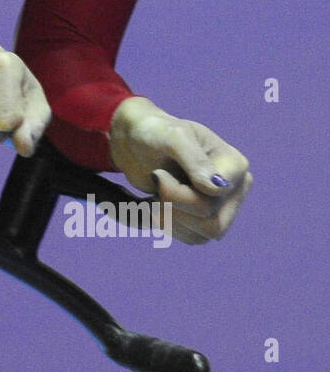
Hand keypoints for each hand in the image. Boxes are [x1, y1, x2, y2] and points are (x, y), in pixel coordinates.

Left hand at [108, 97, 252, 243]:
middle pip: (211, 224)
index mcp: (235, 166)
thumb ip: (194, 160)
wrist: (137, 142)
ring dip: (169, 218)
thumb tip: (218, 188)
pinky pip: (191, 238)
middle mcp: (234, 189)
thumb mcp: (173, 137)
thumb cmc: (156, 132)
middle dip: (174, 209)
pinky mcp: (205, 219)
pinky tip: (158, 204)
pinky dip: (168, 226)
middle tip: (156, 185)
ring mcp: (222, 207)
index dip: (177, 195)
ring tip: (157, 192)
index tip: (158, 174)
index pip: (211, 202)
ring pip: (201, 235)